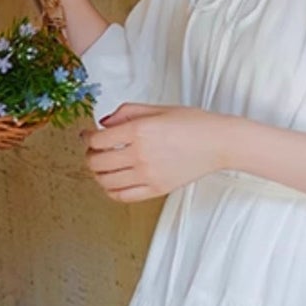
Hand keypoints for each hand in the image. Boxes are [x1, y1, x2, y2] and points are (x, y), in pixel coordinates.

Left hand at [78, 104, 229, 201]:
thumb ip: (126, 112)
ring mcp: (148, 175)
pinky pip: (122, 196)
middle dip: (89, 155)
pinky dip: (111, 190)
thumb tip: (103, 123)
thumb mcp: (157, 108)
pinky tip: (113, 182)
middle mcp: (141, 154)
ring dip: (97, 173)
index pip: (98, 140)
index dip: (87, 138)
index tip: (87, 136)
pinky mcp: (156, 189)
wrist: (219, 142)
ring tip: (102, 166)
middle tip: (93, 151)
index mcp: (139, 130)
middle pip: (97, 162)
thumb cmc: (193, 123)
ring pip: (105, 181)